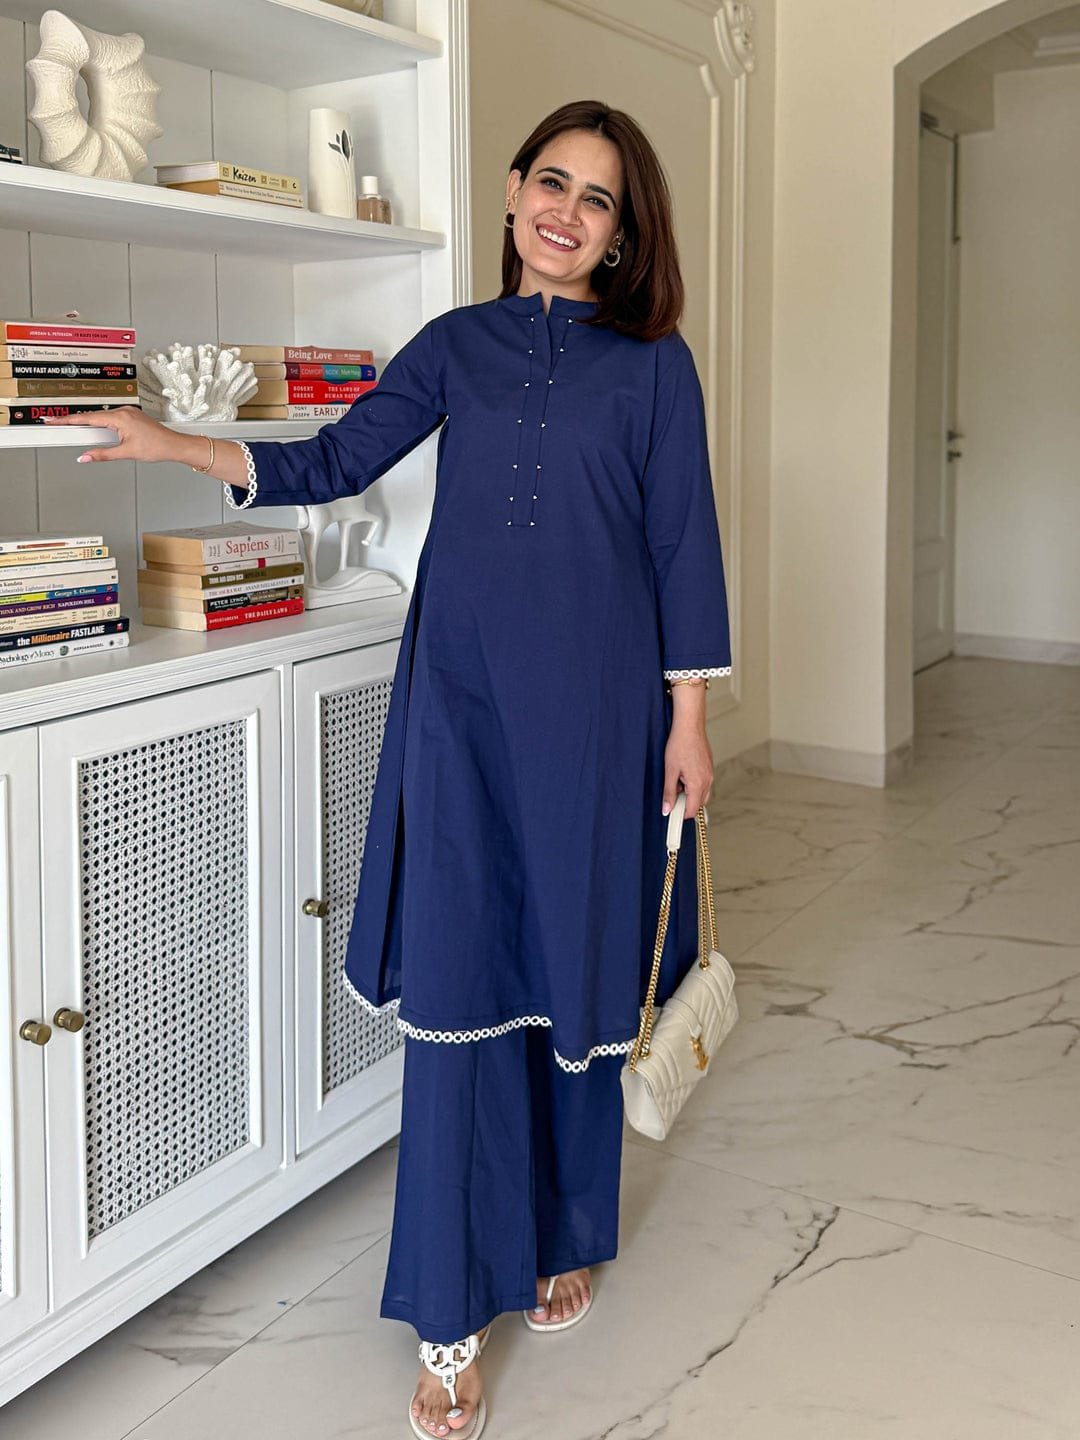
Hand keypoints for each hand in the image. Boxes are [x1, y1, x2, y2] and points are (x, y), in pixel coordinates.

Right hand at [39, 406, 185, 463]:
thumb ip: (103, 455)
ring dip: (88, 424)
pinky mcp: (131, 416)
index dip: (67, 420)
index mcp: (120, 417)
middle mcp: (123, 411)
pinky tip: (94, 430)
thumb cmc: (157, 447)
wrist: (174, 445)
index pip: (87, 418)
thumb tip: (85, 457)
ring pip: (101, 417)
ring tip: (71, 430)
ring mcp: (127, 413)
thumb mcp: (126, 453)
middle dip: (74, 422)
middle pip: (92, 416)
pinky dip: (100, 424)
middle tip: (55, 425)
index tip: (53, 421)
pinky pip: (110, 418)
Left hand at [662, 719, 713, 818]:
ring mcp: (710, 774)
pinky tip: (683, 772)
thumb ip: (669, 792)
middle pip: (698, 803)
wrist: (690, 726)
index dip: (681, 815)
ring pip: (702, 793)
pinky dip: (694, 784)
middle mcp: (708, 781)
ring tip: (677, 780)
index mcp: (698, 784)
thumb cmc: (679, 744)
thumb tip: (667, 809)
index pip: (692, 810)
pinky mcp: (709, 767)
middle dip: (686, 803)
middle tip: (672, 794)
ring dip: (690, 793)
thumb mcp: (670, 771)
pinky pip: (704, 783)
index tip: (672, 814)